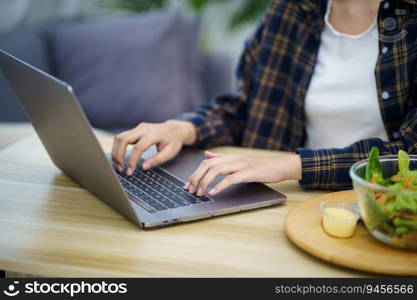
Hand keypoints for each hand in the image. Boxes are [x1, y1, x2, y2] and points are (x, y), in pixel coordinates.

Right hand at [111, 120, 196, 175]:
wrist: (174, 130)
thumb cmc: (173, 142)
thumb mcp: (170, 153)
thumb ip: (157, 160)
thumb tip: (144, 167)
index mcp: (154, 134)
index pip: (138, 147)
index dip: (132, 161)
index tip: (129, 172)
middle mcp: (144, 128)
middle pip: (123, 139)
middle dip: (118, 155)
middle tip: (120, 169)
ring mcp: (138, 128)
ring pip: (119, 137)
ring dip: (115, 152)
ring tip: (118, 166)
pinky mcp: (134, 130)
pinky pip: (121, 138)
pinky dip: (117, 148)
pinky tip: (119, 158)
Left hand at [184, 151, 301, 195]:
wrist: (279, 166)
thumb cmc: (258, 166)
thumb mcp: (237, 160)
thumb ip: (221, 157)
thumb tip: (206, 154)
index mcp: (229, 157)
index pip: (205, 162)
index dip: (194, 173)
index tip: (188, 185)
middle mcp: (232, 159)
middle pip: (207, 165)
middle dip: (196, 178)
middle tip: (190, 190)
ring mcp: (240, 165)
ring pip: (216, 170)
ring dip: (205, 182)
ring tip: (200, 193)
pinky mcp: (248, 173)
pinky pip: (230, 178)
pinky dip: (220, 186)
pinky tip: (213, 192)